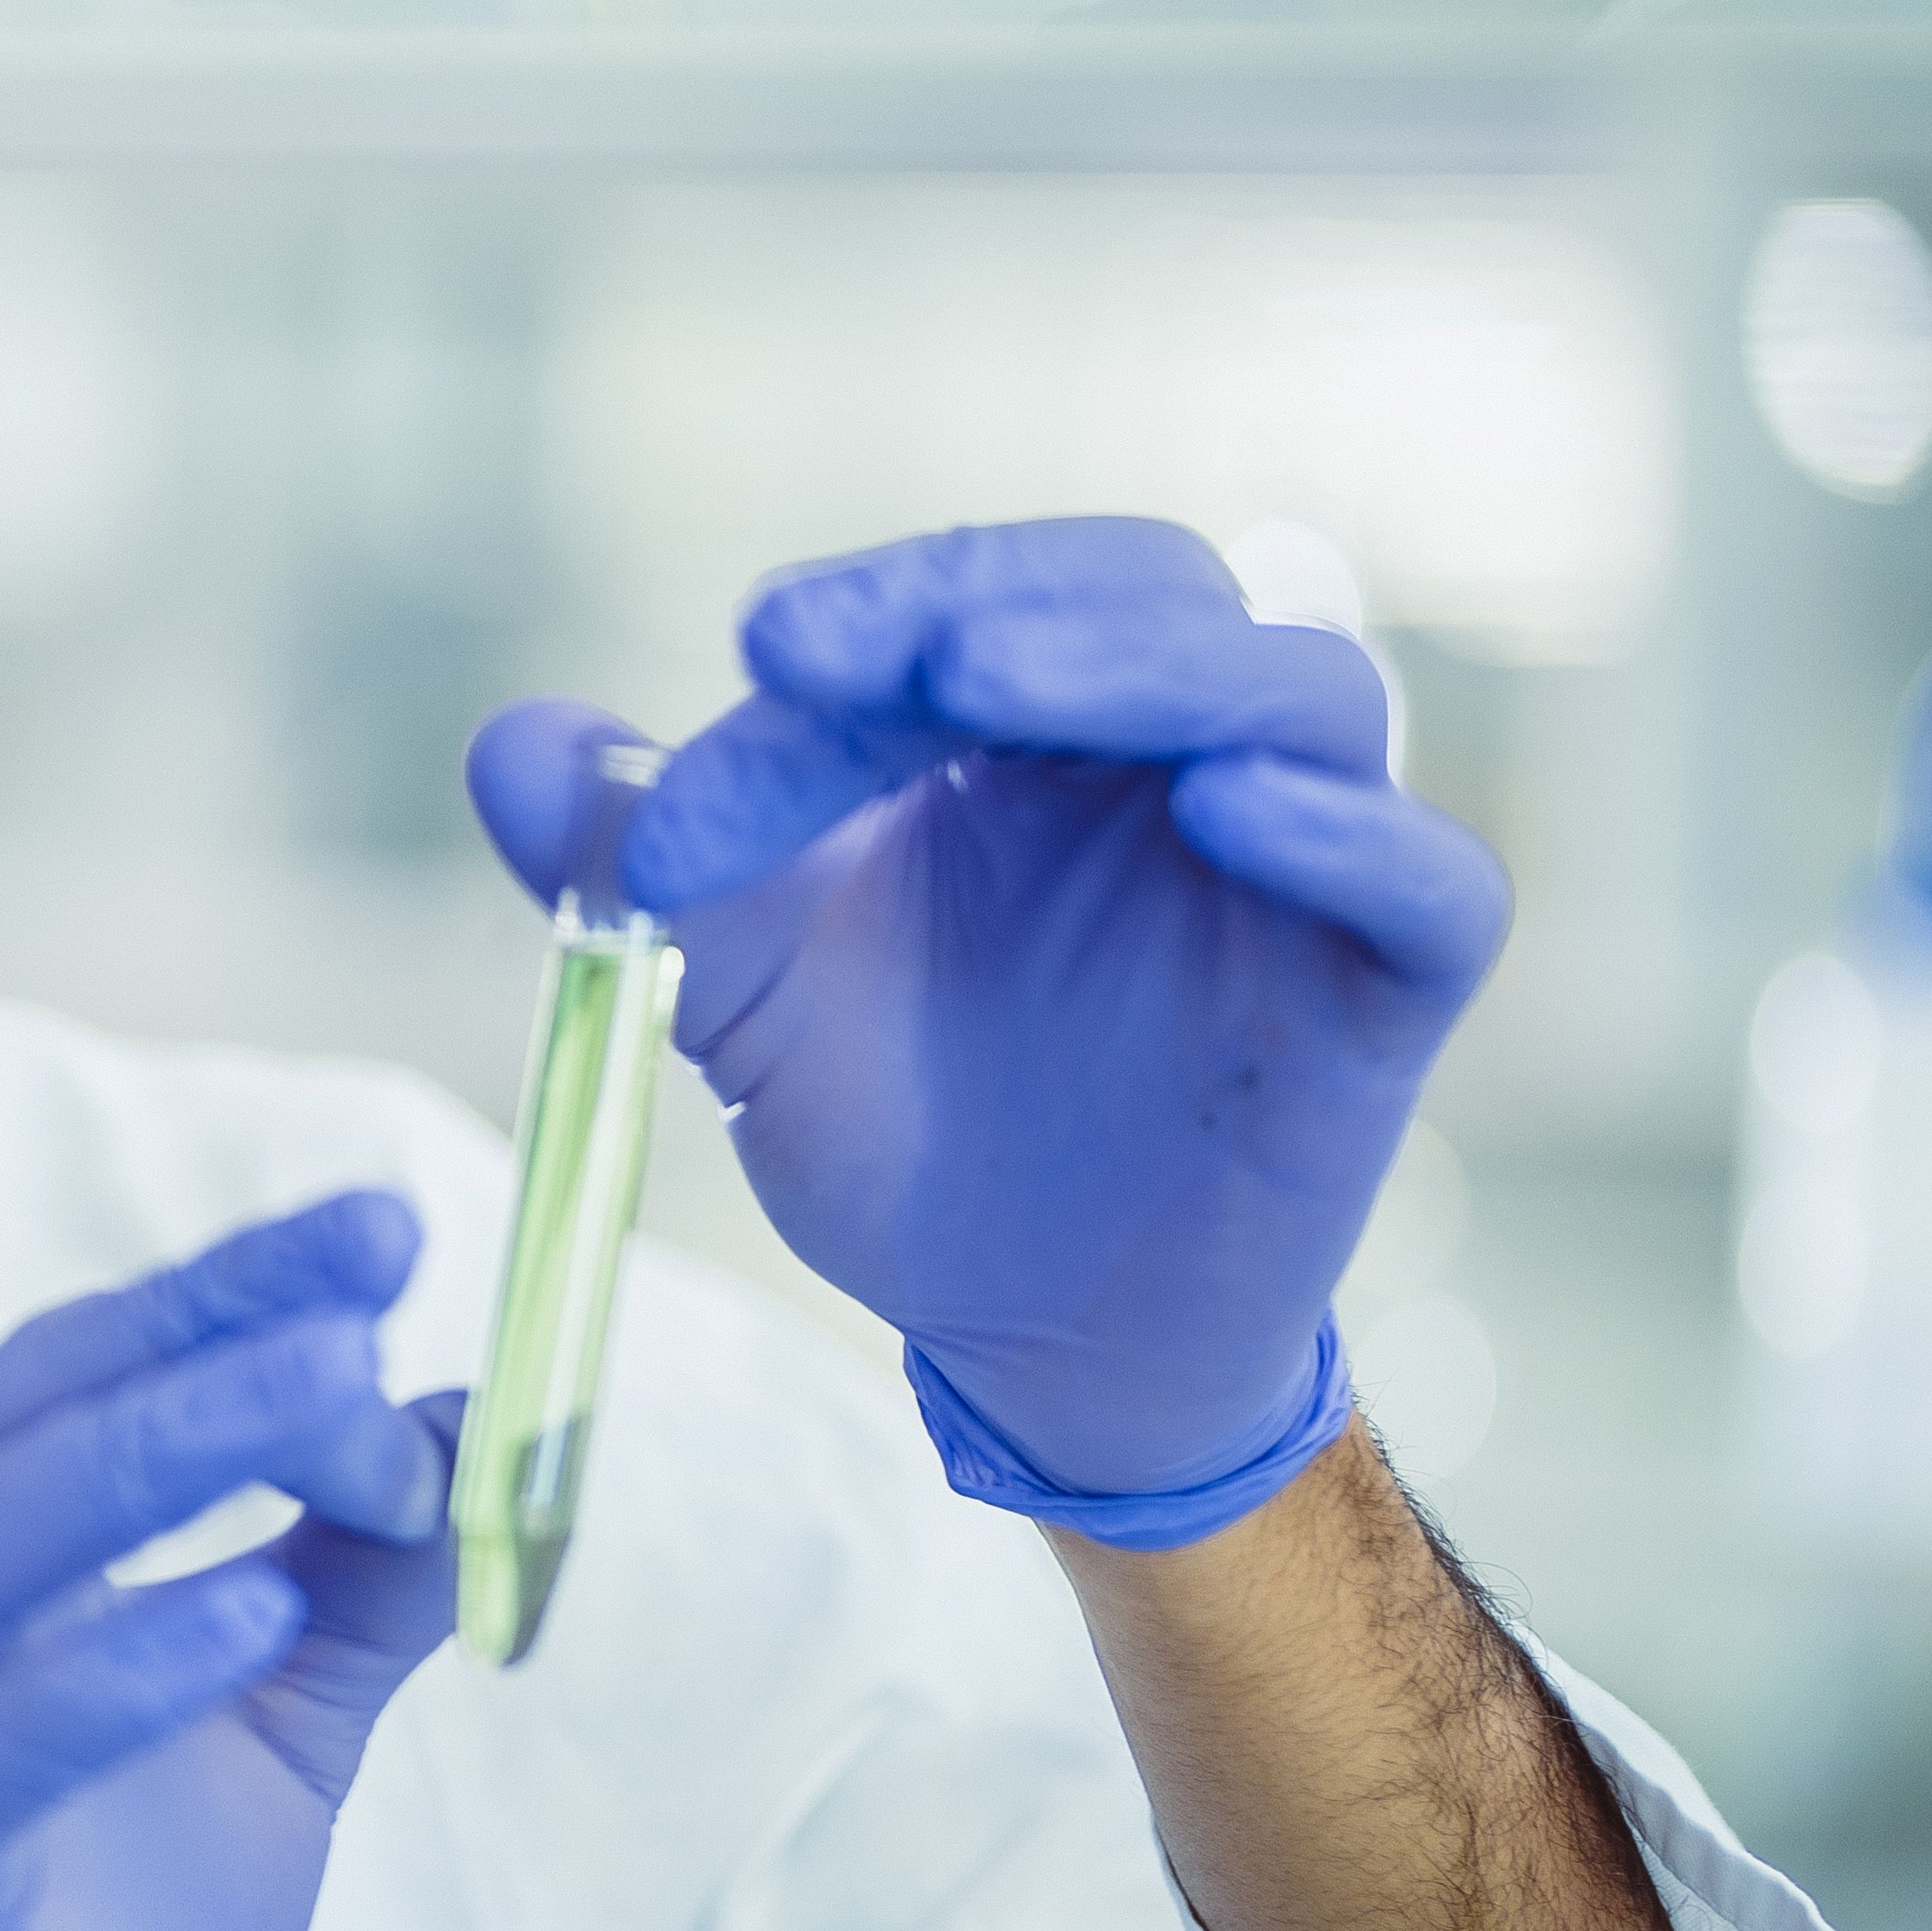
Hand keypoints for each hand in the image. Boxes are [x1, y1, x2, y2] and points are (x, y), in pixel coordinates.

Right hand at [0, 1194, 459, 1930]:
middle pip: (26, 1416)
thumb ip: (347, 1589)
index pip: (75, 1370)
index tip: (381, 1232)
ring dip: (162, 1449)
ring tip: (336, 1390)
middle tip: (372, 1272)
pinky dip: (117, 1665)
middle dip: (205, 1333)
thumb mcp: (263, 1742)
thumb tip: (475, 1431)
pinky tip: (253, 1610)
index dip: (222, 1291)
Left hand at [468, 519, 1511, 1533]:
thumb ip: (637, 855)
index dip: (875, 613)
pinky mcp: (1384, 994)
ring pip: (1296, 695)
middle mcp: (1182, 759)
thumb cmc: (900, 1120)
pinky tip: (1228, 808)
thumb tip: (504, 744)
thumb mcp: (734, 983)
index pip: (977, 604)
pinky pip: (1427, 881)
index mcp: (1036, 728)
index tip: (758, 647)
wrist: (1014, 1336)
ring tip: (997, 681)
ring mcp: (1298, 868)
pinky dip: (1343, 831)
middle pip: (1147, 594)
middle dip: (996, 600)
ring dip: (1150, 668)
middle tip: (846, 650)